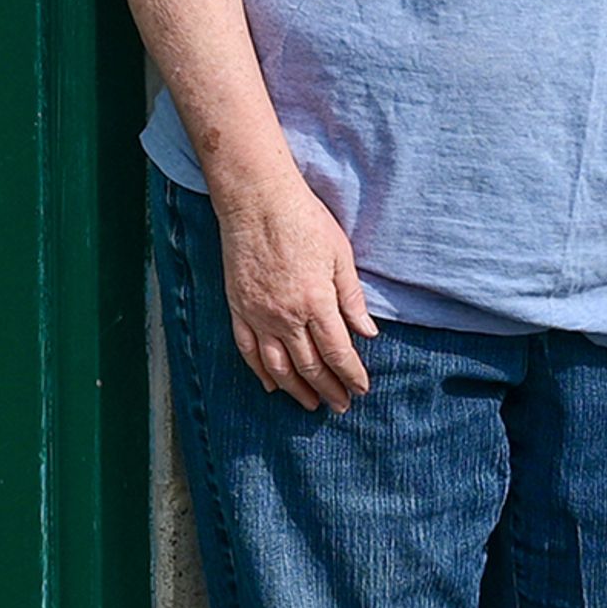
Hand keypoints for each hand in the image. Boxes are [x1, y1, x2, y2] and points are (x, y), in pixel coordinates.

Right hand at [213, 166, 376, 409]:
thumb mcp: (340, 256)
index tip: (361, 389)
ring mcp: (259, 315)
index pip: (338, 353)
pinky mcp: (238, 308)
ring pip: (278, 367)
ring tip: (311, 404)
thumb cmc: (304, 221)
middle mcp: (286, 316)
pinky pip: (248, 350)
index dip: (351, 375)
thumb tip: (368, 333)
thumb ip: (352, 298)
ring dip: (297, 390)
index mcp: (317, 302)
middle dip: (329, 390)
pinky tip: (272, 385)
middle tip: (341, 405)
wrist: (257, 202)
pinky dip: (261, 372)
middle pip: (310, 366)